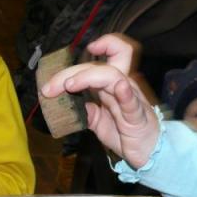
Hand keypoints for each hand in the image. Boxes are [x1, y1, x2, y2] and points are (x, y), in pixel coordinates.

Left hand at [41, 35, 159, 168]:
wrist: (148, 152)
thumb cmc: (125, 133)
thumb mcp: (97, 121)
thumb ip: (83, 110)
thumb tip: (63, 103)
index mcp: (113, 83)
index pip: (113, 53)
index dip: (105, 43)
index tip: (86, 48)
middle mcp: (122, 85)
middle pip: (100, 65)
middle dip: (71, 72)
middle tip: (49, 87)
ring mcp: (131, 98)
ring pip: (112, 76)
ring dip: (87, 77)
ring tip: (69, 85)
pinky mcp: (136, 116)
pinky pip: (131, 101)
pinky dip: (124, 92)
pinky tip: (118, 87)